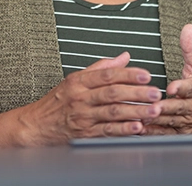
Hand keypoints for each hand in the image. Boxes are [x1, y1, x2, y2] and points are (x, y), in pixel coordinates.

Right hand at [17, 52, 162, 144]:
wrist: (37, 126)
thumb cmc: (56, 102)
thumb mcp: (74, 79)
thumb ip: (101, 68)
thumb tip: (124, 57)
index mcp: (78, 82)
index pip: (107, 75)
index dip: (128, 74)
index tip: (146, 75)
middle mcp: (80, 98)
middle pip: (112, 93)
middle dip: (136, 93)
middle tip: (155, 93)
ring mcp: (83, 117)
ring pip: (112, 112)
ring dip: (135, 111)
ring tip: (153, 110)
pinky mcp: (85, 134)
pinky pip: (107, 131)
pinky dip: (123, 130)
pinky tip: (137, 128)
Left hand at [142, 24, 191, 134]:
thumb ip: (190, 50)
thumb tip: (187, 26)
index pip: (191, 88)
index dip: (182, 87)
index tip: (172, 87)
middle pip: (177, 107)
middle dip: (164, 106)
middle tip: (151, 104)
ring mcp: (185, 122)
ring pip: (168, 121)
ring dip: (154, 119)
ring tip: (138, 115)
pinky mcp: (177, 134)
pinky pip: (163, 134)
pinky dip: (151, 132)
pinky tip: (137, 128)